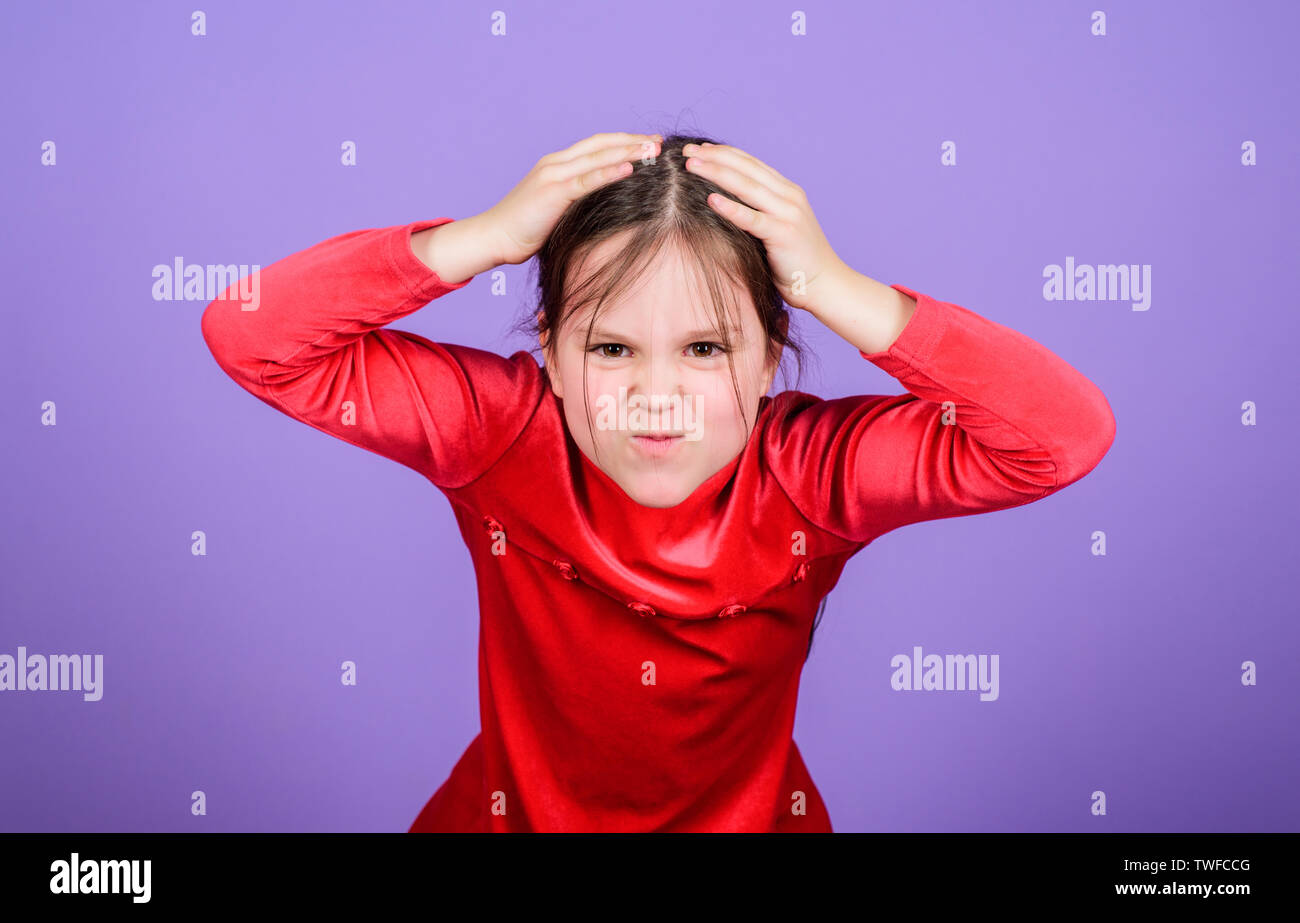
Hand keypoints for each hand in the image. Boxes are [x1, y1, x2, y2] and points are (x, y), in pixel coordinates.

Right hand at [481, 132, 662, 265]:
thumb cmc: (523, 229)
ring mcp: (554, 175)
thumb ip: (574, 200)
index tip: (648, 143)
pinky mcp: (554, 192)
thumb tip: (599, 206)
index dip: (623, 141)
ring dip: (628, 151)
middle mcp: (556, 163)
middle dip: (632, 140)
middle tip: (660, 142)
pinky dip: (610, 171)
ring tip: (654, 150)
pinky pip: (587, 179)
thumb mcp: (554, 210)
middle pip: (601, 144)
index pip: (596, 146)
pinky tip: (630, 167)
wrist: (494, 236)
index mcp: (557, 165)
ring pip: (598, 157)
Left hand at [682, 142, 845, 310]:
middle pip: (746, 169)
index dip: (724, 153)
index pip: (751, 164)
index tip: (699, 148)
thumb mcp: (777, 227)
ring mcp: (788, 213)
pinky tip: (711, 199)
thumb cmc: (795, 262)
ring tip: (691, 166)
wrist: (826, 285)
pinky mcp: (784, 234)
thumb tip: (723, 204)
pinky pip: (752, 219)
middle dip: (714, 157)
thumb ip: (759, 212)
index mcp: (787, 191)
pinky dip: (731, 208)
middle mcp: (789, 196)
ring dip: (716, 173)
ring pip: (747, 186)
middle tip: (686, 151)